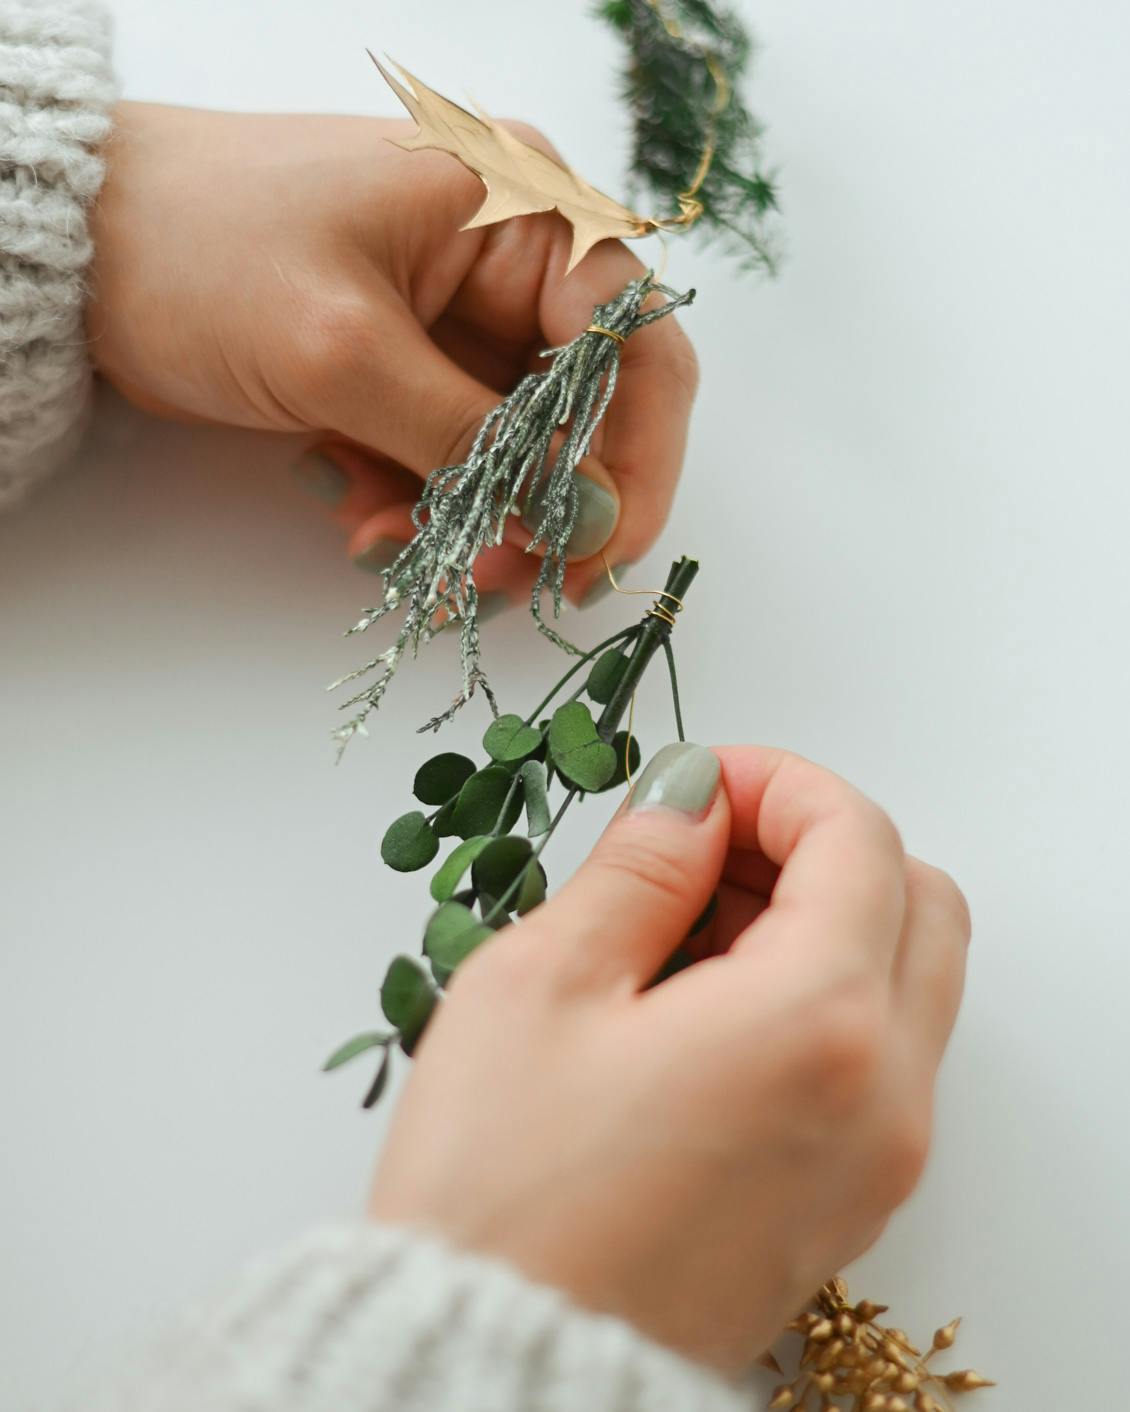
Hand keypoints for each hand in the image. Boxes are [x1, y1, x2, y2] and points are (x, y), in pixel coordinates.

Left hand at [87, 102, 697, 601]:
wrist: (79, 252)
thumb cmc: (202, 251)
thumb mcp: (346, 353)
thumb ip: (475, 441)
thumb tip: (580, 520)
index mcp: (519, 207)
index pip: (636, 346)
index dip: (634, 463)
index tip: (593, 558)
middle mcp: (509, 255)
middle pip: (586, 410)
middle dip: (540, 506)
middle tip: (493, 579)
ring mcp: (460, 313)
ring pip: (517, 449)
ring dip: (469, 516)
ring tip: (391, 546)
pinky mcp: (412, 362)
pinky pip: (453, 453)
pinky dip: (418, 500)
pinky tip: (356, 514)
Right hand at [369, 743, 969, 1375]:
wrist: (495, 1372)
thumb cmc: (499, 1192)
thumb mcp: (542, 984)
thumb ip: (639, 867)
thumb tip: (690, 795)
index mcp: (817, 1025)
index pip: (861, 839)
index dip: (780, 781)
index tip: (701, 782)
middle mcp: (882, 1097)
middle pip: (918, 903)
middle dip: (819, 845)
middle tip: (705, 847)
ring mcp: (877, 1162)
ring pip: (906, 981)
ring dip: (822, 920)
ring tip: (684, 929)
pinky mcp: (847, 1204)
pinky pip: (876, 1061)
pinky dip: (819, 999)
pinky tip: (700, 1007)